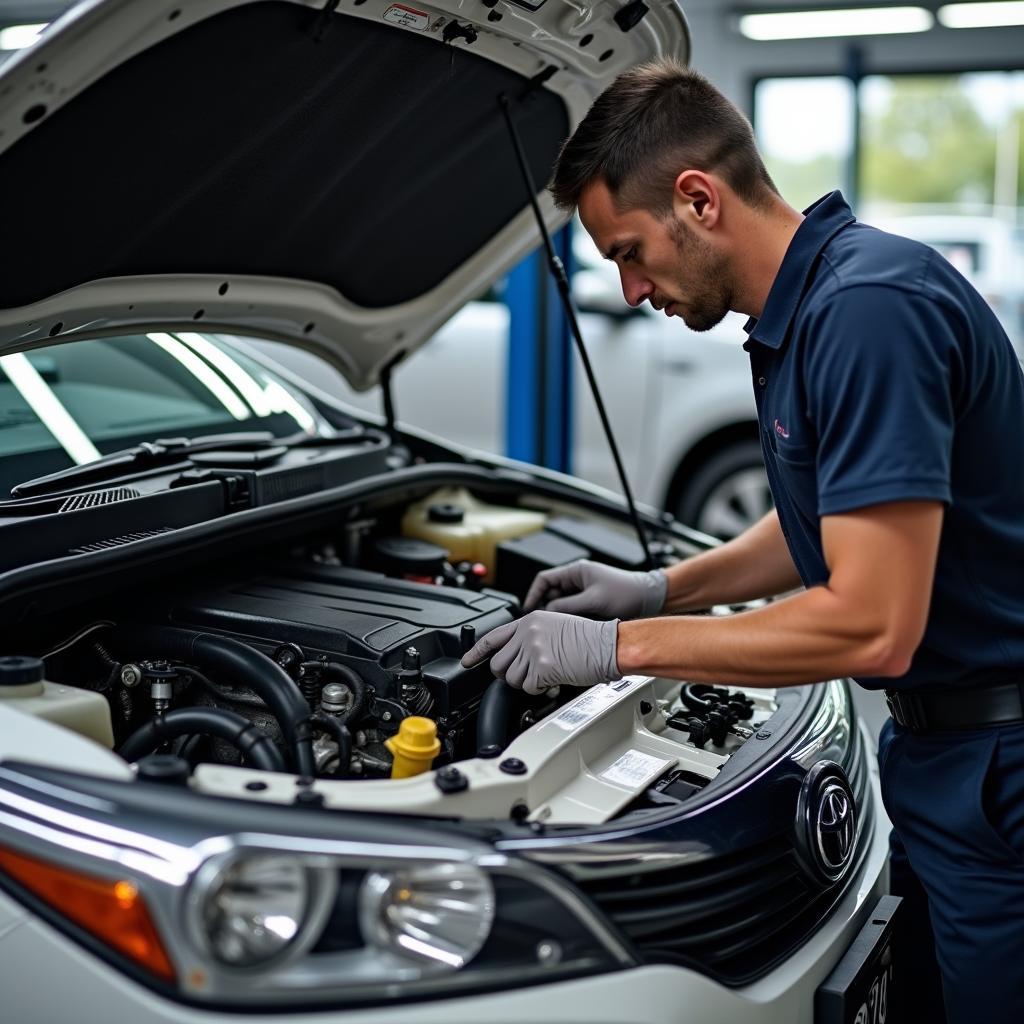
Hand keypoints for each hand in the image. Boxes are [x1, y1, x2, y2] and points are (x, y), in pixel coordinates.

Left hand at [460, 611, 619, 694]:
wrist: (607, 644)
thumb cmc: (589, 638)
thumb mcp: (554, 626)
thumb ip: (530, 636)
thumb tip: (514, 655)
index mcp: (529, 621)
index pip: (493, 637)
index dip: (476, 652)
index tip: (466, 662)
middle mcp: (528, 633)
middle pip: (498, 664)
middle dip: (507, 675)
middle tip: (523, 676)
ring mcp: (534, 650)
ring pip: (511, 679)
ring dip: (525, 683)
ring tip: (544, 675)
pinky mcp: (542, 668)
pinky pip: (528, 688)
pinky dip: (539, 689)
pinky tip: (552, 680)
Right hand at [523, 559, 666, 619]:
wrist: (649, 600)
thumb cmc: (627, 593)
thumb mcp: (594, 600)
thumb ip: (568, 606)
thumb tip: (547, 612)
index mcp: (576, 571)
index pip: (544, 579)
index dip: (533, 594)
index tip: (528, 609)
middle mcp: (578, 581)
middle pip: (550, 594)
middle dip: (545, 608)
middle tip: (541, 623)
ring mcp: (583, 593)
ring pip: (561, 605)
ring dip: (558, 616)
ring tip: (557, 628)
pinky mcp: (590, 604)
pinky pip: (572, 612)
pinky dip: (569, 620)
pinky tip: (569, 629)